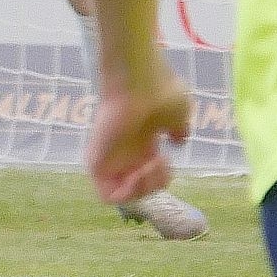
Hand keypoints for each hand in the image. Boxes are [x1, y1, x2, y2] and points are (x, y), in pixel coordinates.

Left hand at [88, 61, 191, 204]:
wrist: (139, 80)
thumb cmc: (159, 90)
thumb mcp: (178, 113)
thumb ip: (178, 129)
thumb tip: (179, 140)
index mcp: (140, 144)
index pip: (147, 176)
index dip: (161, 179)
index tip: (168, 161)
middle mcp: (124, 153)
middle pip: (136, 190)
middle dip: (155, 187)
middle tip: (161, 166)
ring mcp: (109, 157)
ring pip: (121, 196)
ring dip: (143, 192)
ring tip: (149, 168)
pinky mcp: (97, 161)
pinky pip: (107, 196)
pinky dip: (127, 194)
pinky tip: (139, 173)